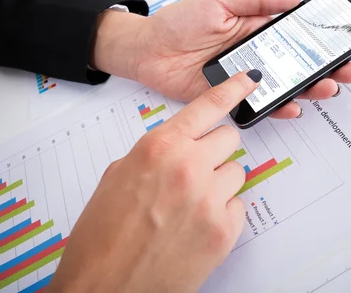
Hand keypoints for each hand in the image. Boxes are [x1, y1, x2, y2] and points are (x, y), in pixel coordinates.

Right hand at [46, 71, 261, 292]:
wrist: (104, 288)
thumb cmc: (101, 237)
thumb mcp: (117, 178)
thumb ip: (154, 154)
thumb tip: (179, 147)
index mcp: (158, 148)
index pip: (206, 107)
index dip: (232, 89)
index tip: (249, 79)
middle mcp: (188, 168)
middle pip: (229, 139)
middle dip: (215, 151)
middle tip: (197, 169)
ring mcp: (209, 200)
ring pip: (235, 172)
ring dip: (218, 183)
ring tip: (190, 205)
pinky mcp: (223, 231)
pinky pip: (237, 206)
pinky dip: (222, 213)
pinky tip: (196, 226)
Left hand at [92, 0, 350, 118]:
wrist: (147, 51)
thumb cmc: (180, 21)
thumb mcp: (221, 1)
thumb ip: (257, 1)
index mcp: (256, 29)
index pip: (296, 36)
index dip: (321, 41)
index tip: (344, 44)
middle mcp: (255, 55)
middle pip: (297, 64)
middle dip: (325, 68)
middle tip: (346, 73)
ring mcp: (245, 78)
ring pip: (284, 86)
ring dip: (308, 89)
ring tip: (326, 88)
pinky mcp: (231, 98)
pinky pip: (259, 105)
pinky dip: (277, 107)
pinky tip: (293, 106)